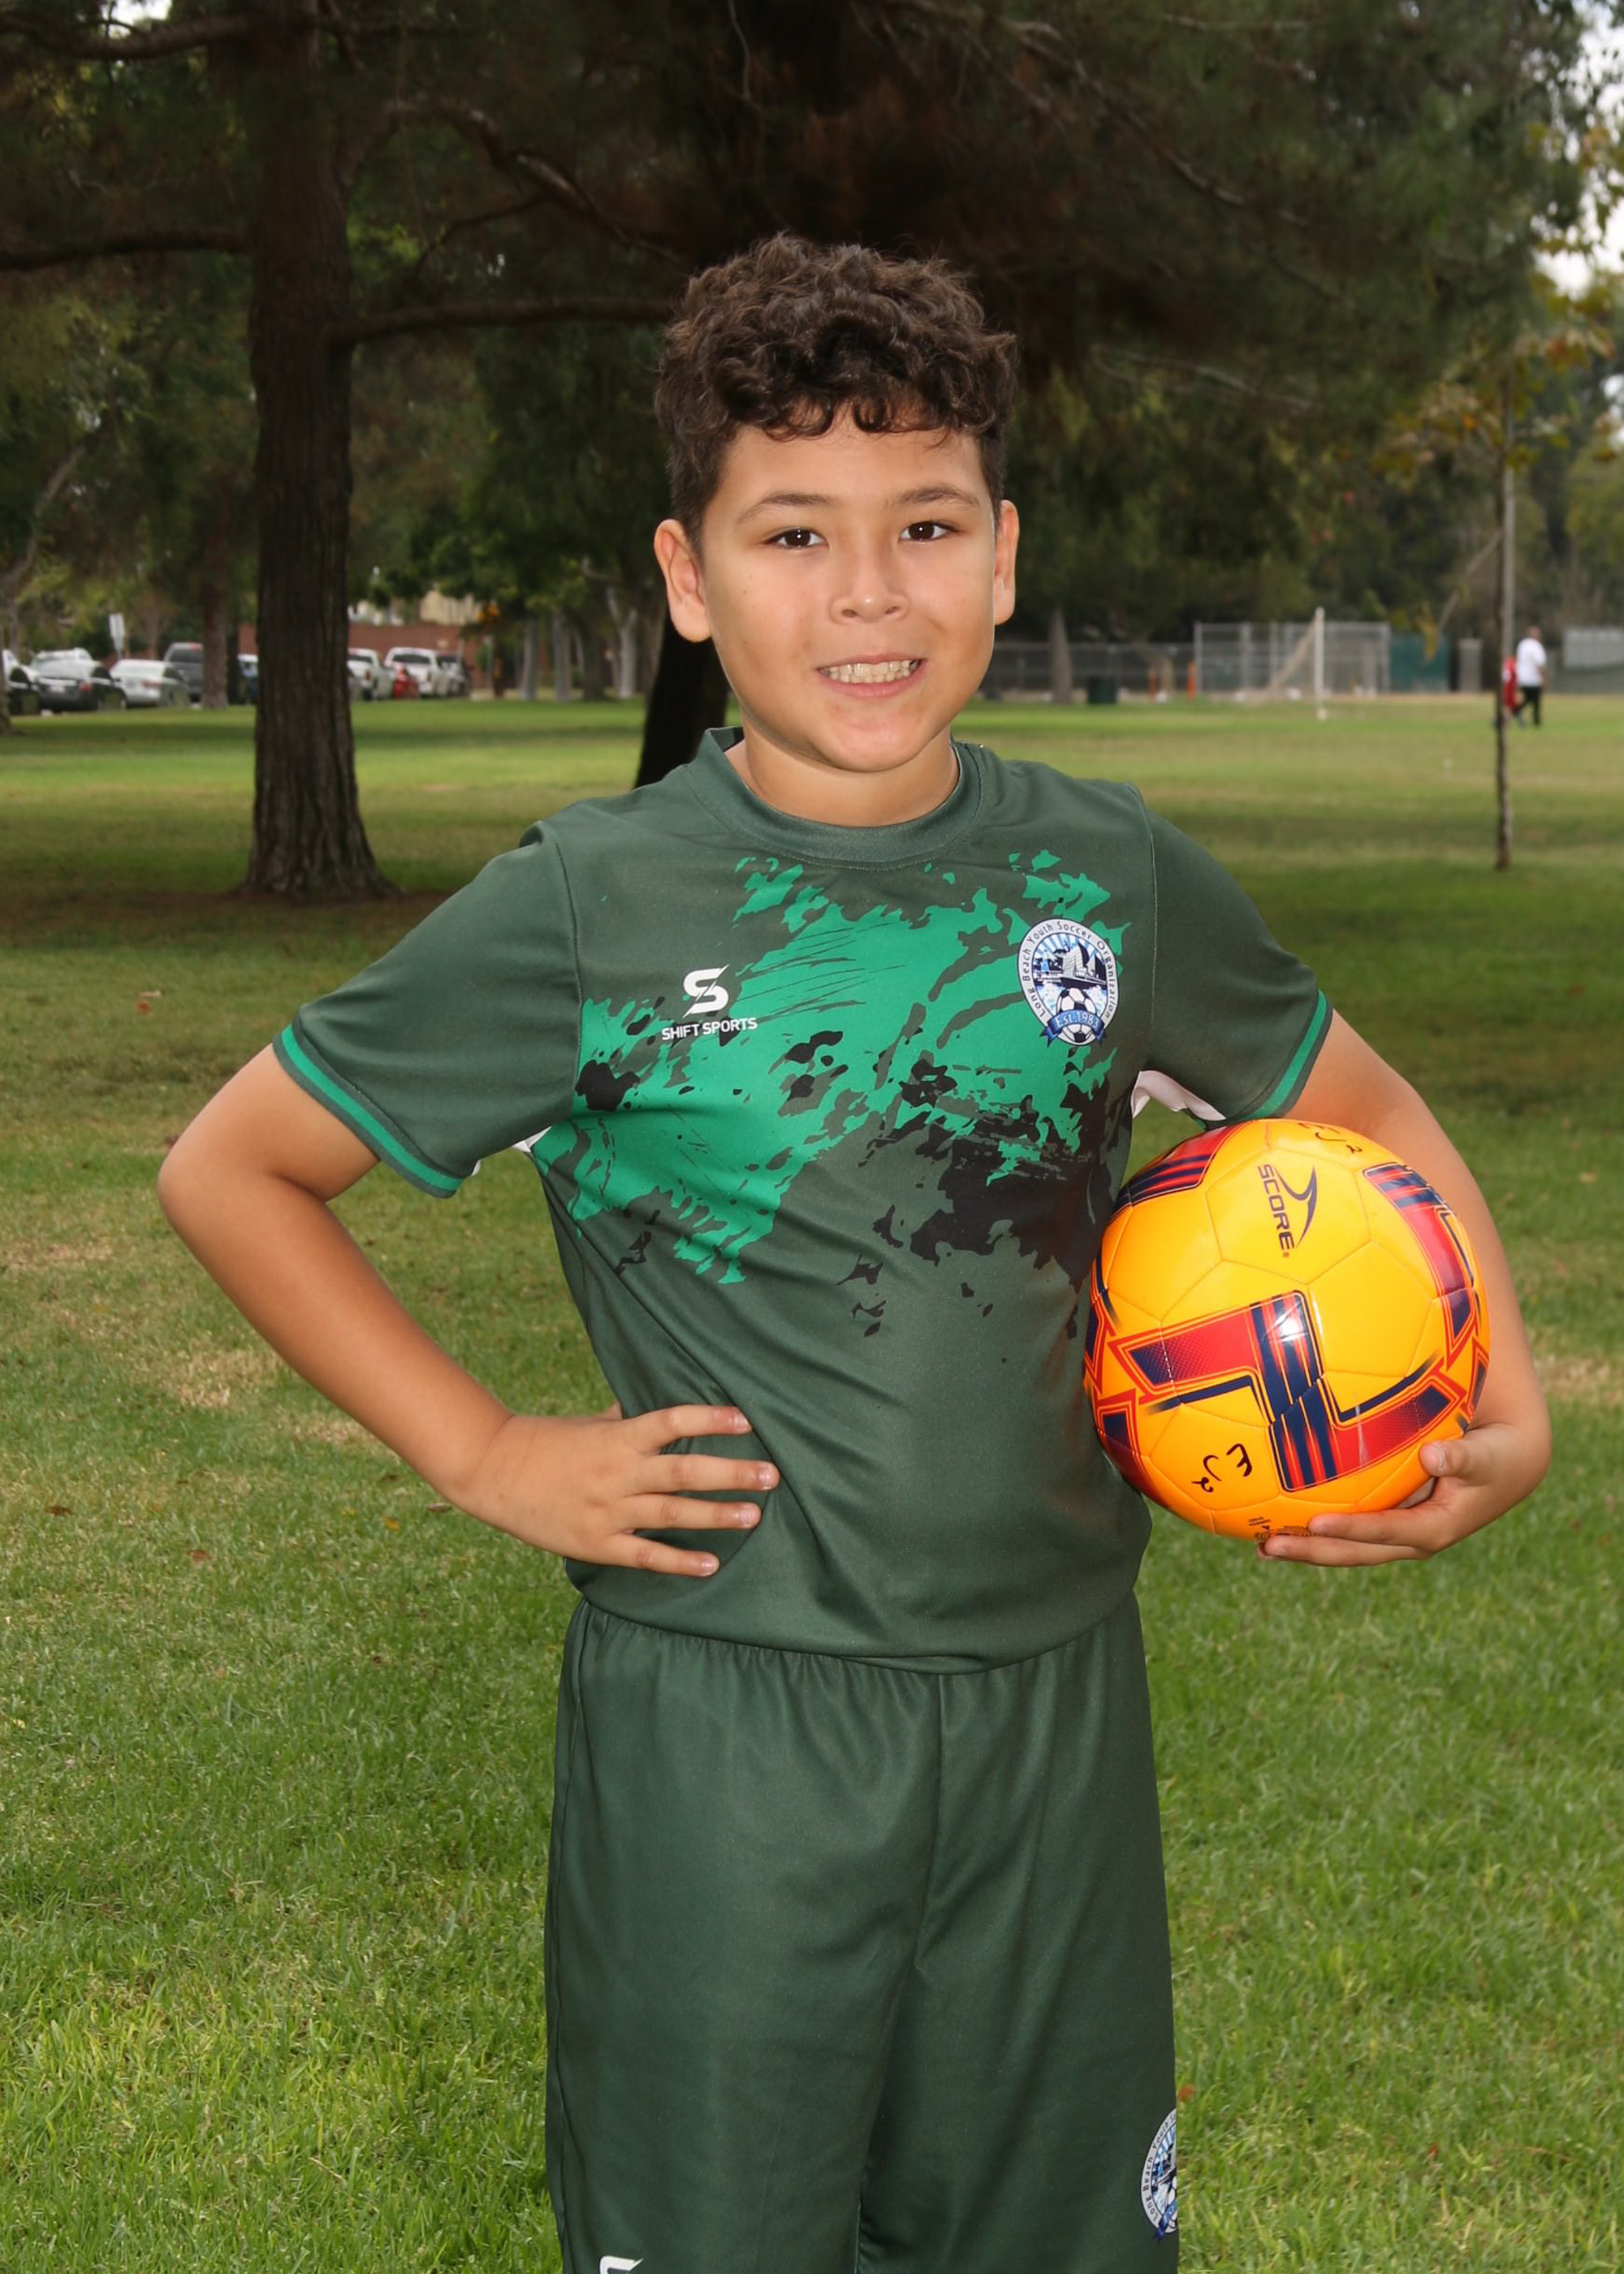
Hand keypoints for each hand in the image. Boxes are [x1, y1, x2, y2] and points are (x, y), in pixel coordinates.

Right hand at [452, 1403, 776, 1576]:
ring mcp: (608, 1511)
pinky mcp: (597, 1544)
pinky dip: (679, 1561)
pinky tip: (711, 1564)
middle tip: (772, 1474)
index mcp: (618, 1438)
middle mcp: (618, 1473)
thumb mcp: (591, 1422)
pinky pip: (645, 1556)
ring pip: (672, 1514)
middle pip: (683, 1472)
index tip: (746, 1418)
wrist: (494, 1471)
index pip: (671, 1422)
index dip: (709, 1419)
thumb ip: (628, 1419)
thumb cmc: (547, 1441)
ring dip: (716, 1514)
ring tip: (754, 1515)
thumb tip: (662, 1403)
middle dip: (731, 1473)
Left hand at [1258, 1419, 1545, 1566]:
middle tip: (1267, 1547)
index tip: (1314, 1524)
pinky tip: (1279, 1514)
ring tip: (1260, 1544)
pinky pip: (1348, 1528)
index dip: (1350, 1530)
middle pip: (1353, 1552)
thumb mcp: (1486, 1456)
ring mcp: (1397, 1535)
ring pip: (1345, 1547)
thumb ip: (1461, 1456)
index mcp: (1432, 1529)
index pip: (1383, 1532)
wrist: (1506, 1468)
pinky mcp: (1389, 1523)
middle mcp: (1409, 1540)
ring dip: (1305, 1547)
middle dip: (1311, 1552)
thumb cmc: (1495, 1456)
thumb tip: (1432, 1456)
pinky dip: (1316, 1527)